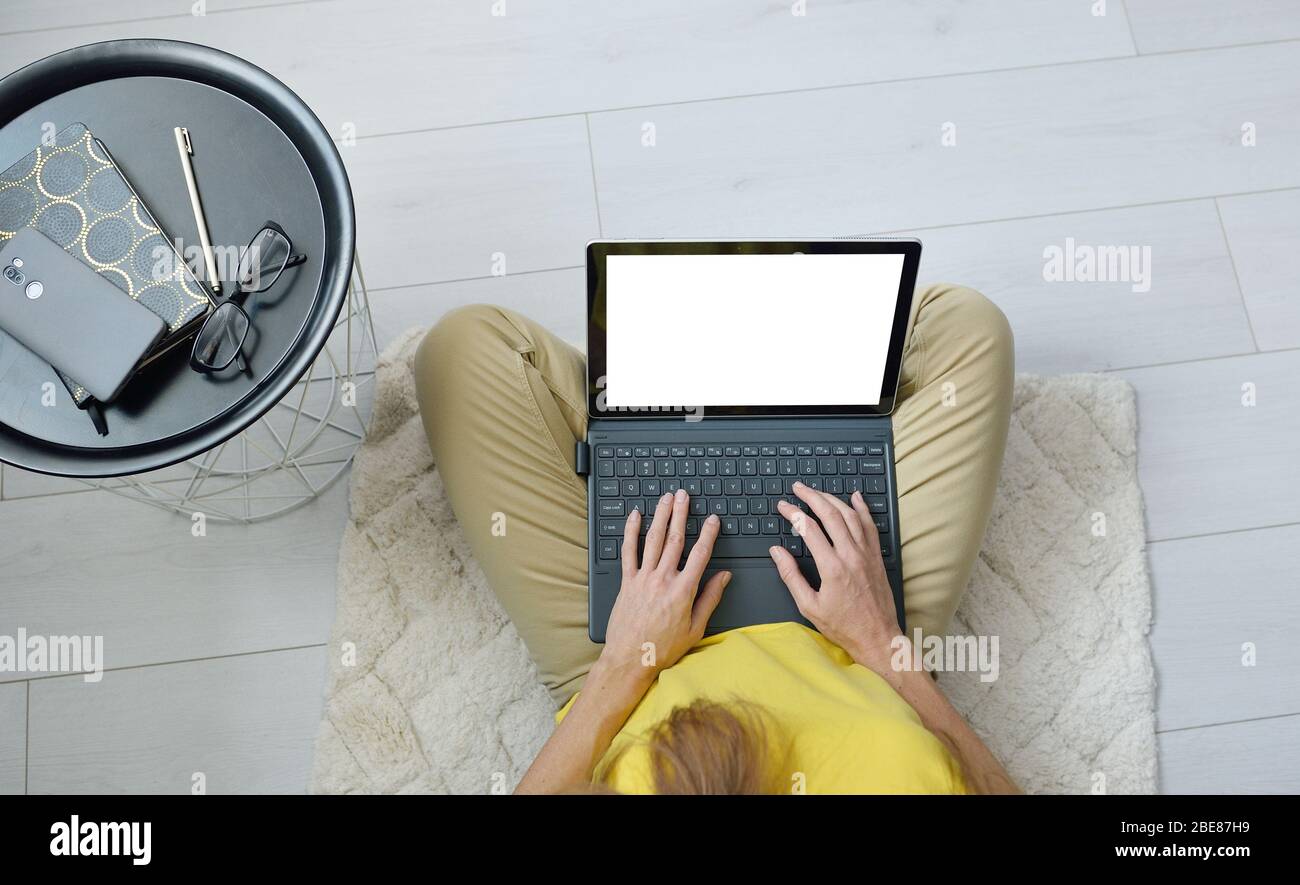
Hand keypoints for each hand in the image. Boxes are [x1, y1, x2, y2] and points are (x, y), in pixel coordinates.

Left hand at [599, 490, 731, 685]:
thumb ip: (710, 599)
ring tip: (665, 498)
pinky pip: (628, 551)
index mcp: (683, 590)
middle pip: (675, 539)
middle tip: (684, 496)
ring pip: (653, 540)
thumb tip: (724, 577)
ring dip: (661, 516)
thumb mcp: (696, 628)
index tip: (713, 519)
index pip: (700, 554)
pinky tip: (635, 517)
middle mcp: (663, 579)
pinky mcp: (626, 582)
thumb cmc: (663, 648)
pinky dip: (631, 532)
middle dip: (681, 514)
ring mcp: (643, 578)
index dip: (708, 534)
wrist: (630, 659)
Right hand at [769, 482, 900, 672]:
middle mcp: (851, 555)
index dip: (793, 513)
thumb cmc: (844, 627)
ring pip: (850, 515)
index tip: (783, 506)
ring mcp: (867, 554)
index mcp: (832, 567)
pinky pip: (870, 525)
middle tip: (798, 488)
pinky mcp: (877, 557)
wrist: (878, 638)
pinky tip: (855, 497)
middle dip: (812, 496)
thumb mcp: (809, 606)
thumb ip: (790, 576)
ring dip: (833, 499)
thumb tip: (777, 552)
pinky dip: (862, 508)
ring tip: (818, 492)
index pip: (808, 528)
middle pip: (830, 514)